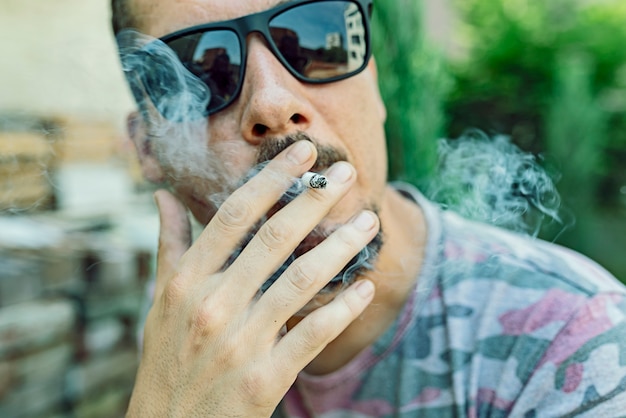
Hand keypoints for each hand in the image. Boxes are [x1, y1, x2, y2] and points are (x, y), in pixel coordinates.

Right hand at [126, 140, 378, 416]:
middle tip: (349, 173)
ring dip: (341, 246)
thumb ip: (169, 246)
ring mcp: (240, 341)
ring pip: (302, 280)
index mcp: (185, 281)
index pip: (233, 215)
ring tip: (368, 222)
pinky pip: (314, 334)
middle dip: (316, 199)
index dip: (271, 179)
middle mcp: (212, 304)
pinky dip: (343, 309)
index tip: (303, 153)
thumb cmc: (166, 359)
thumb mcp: (160, 301)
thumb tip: (163, 195)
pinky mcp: (265, 378)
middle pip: (274, 237)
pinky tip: (365, 287)